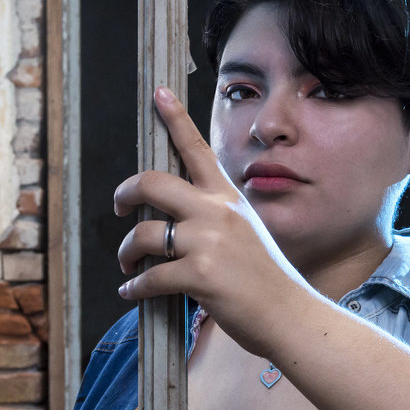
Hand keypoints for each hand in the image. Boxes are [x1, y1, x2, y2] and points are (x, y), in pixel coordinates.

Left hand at [114, 87, 312, 353]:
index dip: (175, 118)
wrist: (290, 316)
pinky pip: (149, 277)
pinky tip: (131, 292)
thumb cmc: (267, 280)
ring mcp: (208, 243)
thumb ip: (216, 219)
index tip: (159, 93)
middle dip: (124, 193)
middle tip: (118, 208)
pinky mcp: (199, 275)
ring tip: (128, 264)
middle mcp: (217, 213)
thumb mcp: (248, 233)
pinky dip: (134, 286)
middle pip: (152, 183)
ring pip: (144, 234)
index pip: (198, 149)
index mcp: (228, 198)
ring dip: (126, 252)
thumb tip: (178, 220)